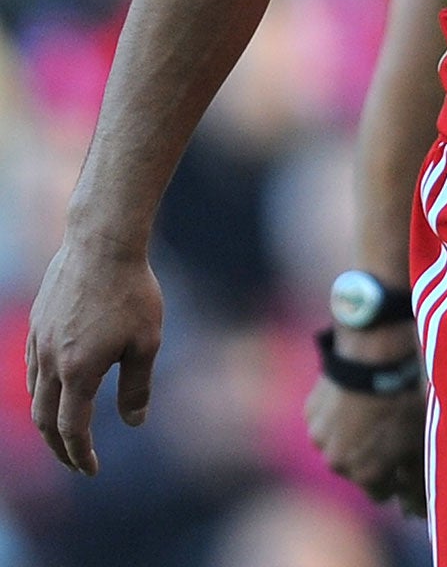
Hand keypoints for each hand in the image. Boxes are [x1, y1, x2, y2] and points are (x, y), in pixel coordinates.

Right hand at [25, 233, 164, 473]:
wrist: (102, 243)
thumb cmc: (132, 291)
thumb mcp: (146, 341)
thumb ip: (137, 387)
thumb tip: (133, 423)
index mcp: (78, 372)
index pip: (72, 429)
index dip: (81, 454)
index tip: (91, 470)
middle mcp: (50, 362)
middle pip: (45, 419)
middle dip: (59, 447)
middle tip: (76, 461)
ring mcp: (38, 341)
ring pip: (36, 393)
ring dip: (48, 418)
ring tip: (66, 430)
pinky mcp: (37, 323)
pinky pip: (33, 368)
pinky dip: (43, 389)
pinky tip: (58, 387)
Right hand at [305, 327, 427, 516]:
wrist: (375, 359)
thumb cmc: (405, 400)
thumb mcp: (421, 440)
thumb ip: (417, 477)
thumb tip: (416, 507)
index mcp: (365, 474)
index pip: (382, 494)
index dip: (397, 481)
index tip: (406, 467)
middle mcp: (337, 462)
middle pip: (358, 469)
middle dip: (373, 458)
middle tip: (393, 432)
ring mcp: (320, 437)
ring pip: (340, 445)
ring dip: (354, 436)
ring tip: (375, 411)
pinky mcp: (311, 412)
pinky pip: (328, 421)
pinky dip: (340, 415)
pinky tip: (358, 396)